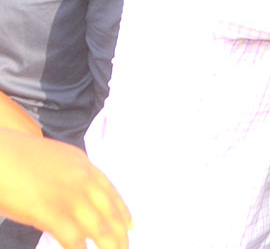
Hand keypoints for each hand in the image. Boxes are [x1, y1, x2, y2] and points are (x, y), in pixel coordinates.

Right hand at [0, 130, 132, 248]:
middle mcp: (83, 179)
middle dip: (120, 233)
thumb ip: (65, 177)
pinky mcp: (53, 211)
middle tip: (125, 246)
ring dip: (110, 245)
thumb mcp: (50, 161)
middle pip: (110, 211)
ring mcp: (70, 196)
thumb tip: (68, 199)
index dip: (122, 210)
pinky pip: (74, 238)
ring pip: (101, 227)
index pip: (110, 191)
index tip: (131, 224)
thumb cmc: (12, 157)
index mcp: (82, 164)